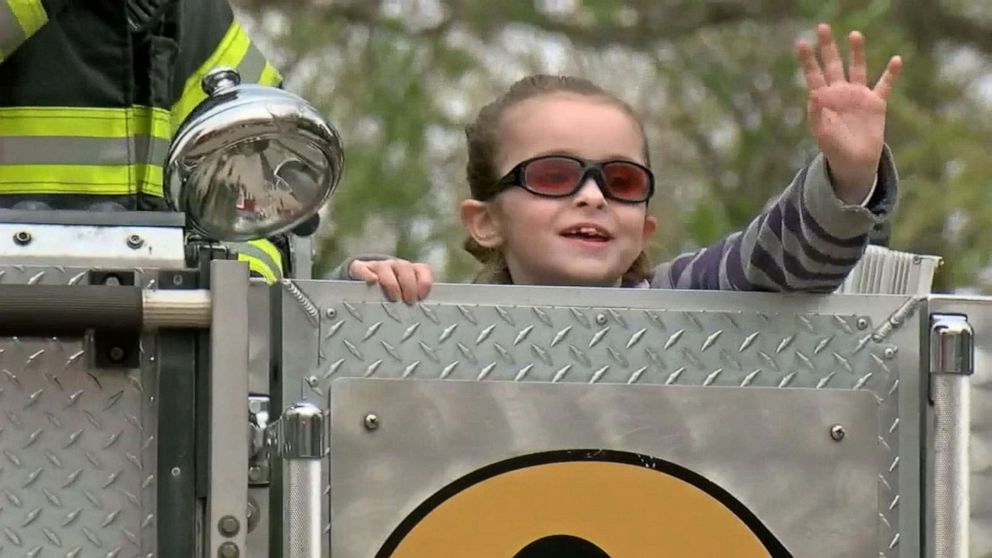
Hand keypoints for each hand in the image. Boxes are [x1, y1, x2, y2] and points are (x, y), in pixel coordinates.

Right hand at [348, 259, 432, 303]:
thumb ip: (414, 299)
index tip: (422, 297)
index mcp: (410, 270)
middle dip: (409, 285)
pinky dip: (367, 275)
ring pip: (385, 268)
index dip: (424, 282)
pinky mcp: (360, 269)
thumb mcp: (404, 294)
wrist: (365, 277)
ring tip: (395, 298)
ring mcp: (378, 266)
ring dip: (392, 283)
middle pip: (405, 268)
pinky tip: (371, 282)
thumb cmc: (392, 291)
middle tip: (409, 301)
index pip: (421, 269)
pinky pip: (363, 269)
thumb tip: (424, 315)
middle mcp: (395, 265)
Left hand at [797, 24, 901, 203]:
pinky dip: (890, 74)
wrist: (853, 162)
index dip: (807, 60)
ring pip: (857, 68)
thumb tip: (813, 95)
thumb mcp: (822, 133)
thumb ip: (816, 114)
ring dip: (856, 52)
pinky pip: (884, 85)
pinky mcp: (876, 103)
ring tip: (854, 35)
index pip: (813, 75)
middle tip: (822, 27)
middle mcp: (839, 93)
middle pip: (833, 65)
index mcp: (823, 99)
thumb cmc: (833, 149)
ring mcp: (858, 96)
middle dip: (828, 47)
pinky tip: (896, 60)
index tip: (801, 43)